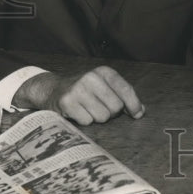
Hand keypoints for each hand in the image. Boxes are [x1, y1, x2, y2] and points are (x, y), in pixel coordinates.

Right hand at [15, 66, 144, 124]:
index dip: (134, 104)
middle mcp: (92, 77)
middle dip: (110, 112)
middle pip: (116, 107)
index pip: (126, 89)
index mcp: (104, 72)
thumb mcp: (104, 86)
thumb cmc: (84, 91)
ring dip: (96, 117)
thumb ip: (123, 96)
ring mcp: (79, 89)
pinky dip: (84, 121)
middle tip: (99, 107)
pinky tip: (77, 112)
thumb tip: (141, 112)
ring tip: (87, 109)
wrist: (52, 90)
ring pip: (103, 117)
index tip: (137, 114)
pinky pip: (87, 121)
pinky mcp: (67, 102)